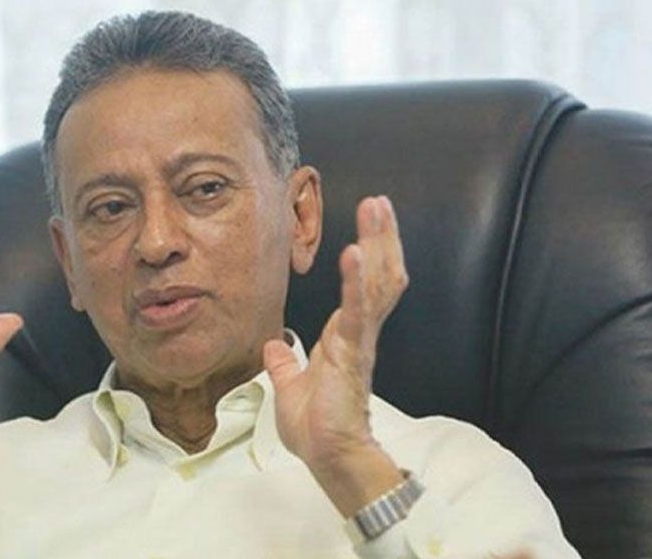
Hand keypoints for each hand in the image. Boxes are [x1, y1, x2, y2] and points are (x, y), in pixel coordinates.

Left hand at [264, 196, 407, 514]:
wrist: (326, 456)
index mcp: (344, 336)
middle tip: (379, 201)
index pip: (363, 285)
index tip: (368, 222)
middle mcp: (358, 332)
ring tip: (377, 209)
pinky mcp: (353, 354)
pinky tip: (355, 252)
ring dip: (377, 244)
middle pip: (379, 274)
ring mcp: (359, 341)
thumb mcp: (290, 386)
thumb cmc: (316, 426)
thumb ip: (285, 363)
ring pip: (377, 283)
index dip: (368, 252)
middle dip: (380, 237)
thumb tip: (275, 346)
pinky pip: (357, 311)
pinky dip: (356, 281)